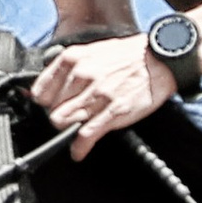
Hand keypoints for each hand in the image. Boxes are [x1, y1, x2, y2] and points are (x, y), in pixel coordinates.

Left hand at [32, 33, 173, 158]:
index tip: (52, 106)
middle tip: (70, 116)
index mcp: (74, 59)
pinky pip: (86, 135)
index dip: (46, 102)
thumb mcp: (92, 51)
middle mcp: (83, 75)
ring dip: (67, 131)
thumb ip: (68, 67)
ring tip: (75, 130)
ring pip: (63, 122)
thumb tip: (43, 88)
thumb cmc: (127, 56)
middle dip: (59, 115)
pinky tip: (78, 151)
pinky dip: (79, 148)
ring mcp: (98, 94)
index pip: (41, 91)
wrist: (159, 60)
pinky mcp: (113, 111)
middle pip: (51, 109)